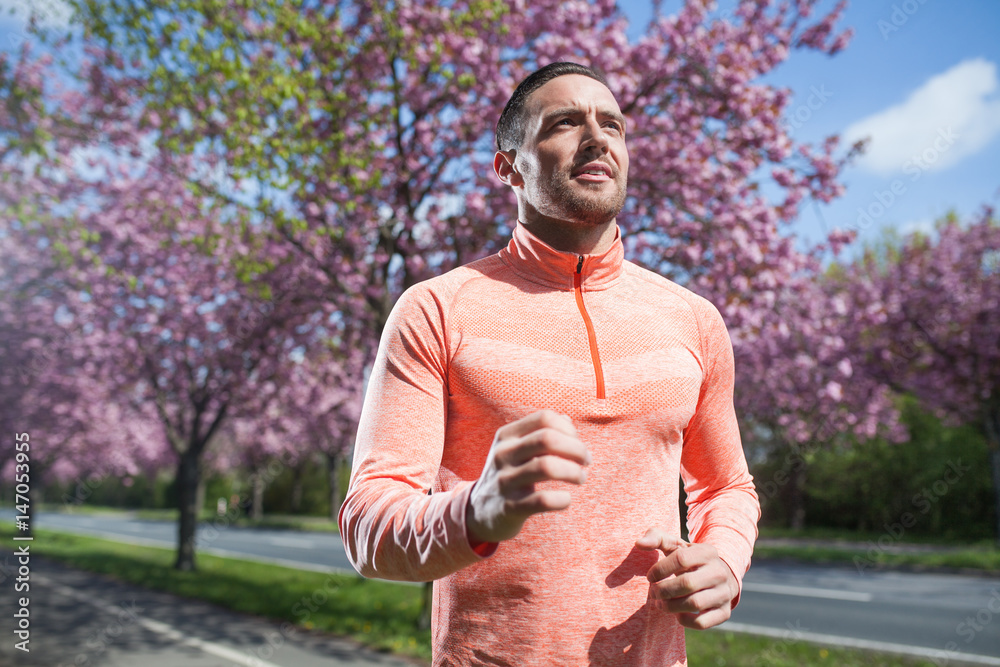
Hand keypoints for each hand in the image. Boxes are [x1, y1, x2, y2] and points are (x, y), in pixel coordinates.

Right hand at [467, 409, 590, 542]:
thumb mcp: (516, 449)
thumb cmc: (509, 475)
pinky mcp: (509, 507)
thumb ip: (541, 432)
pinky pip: (542, 500)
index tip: (578, 444)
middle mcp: (503, 454)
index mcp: (506, 436)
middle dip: (576, 449)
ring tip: (580, 478)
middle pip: (547, 439)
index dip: (568, 429)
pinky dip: (562, 499)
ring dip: (573, 472)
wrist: (478, 512)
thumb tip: (567, 420)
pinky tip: (566, 499)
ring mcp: (504, 481)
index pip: (544, 418)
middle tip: (586, 461)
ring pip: (546, 467)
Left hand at [635, 527, 738, 629]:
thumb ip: (656, 538)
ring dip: (670, 606)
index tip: (649, 577)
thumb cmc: (689, 560)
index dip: (660, 569)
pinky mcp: (724, 613)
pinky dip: (685, 621)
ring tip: (660, 603)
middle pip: (687, 583)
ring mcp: (724, 593)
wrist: (720, 576)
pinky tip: (676, 614)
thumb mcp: (676, 545)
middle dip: (663, 590)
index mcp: (707, 552)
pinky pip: (702, 622)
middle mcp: (719, 572)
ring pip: (695, 604)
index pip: (680, 559)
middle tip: (653, 592)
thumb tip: (639, 543)